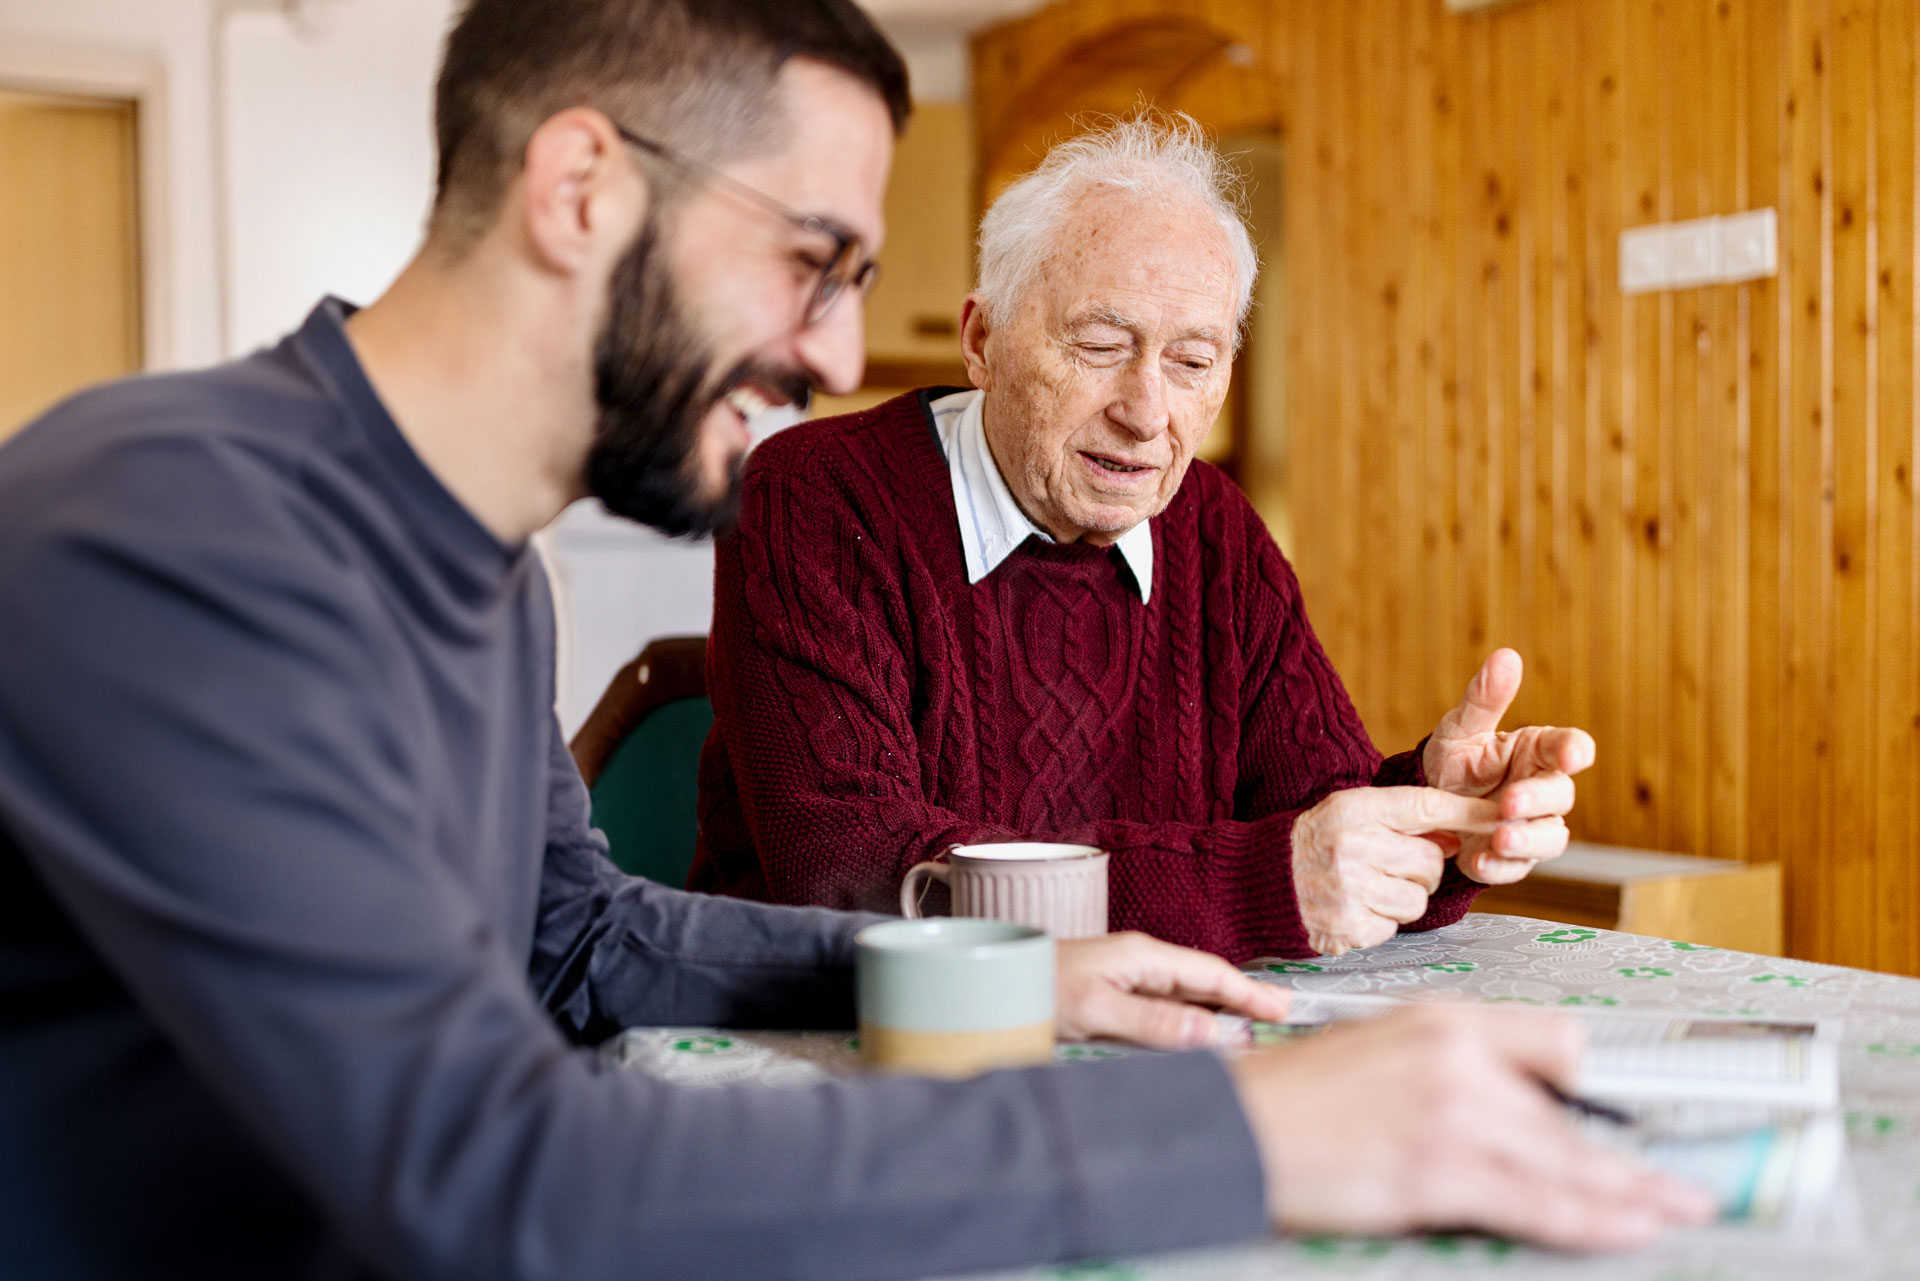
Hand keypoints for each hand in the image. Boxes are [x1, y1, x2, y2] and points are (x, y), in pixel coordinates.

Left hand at [1055, 932, 1291, 1049]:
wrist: (992, 984)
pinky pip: (1164, 1004)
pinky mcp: (1113, 994)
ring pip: (1185, 992)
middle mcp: (1138, 962)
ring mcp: (1126, 977)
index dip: (1247, 992)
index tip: (1280, 1009)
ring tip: (1251, 1023)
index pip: (1208, 973)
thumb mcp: (1097, 1010)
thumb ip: (1154, 1021)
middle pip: (1202, 980)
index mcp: (1141, 956)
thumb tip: (1211, 1034)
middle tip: (1280, 1015)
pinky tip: (1199, 1030)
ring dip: (1218, 1007)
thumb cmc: (1037, 988)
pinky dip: (1191, 1015)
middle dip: (1241, 996)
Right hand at [1227, 1005, 1715, 1248]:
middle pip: (1570, 1114)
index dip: (1600, 1084)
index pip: (1557, 1042)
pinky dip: (1594, 1218)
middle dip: (1629, 1156)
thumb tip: (1517, 1109)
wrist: (1235, 1128)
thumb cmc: (1296, 1098)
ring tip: (1675, 1206)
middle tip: (1684, 1180)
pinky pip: (1539, 1201)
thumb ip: (1453, 1068)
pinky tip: (1628, 1226)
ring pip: (1567, 1161)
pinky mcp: (1440, 1172)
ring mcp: (1451, 1115)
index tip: (1640, 1108)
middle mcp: (1457, 1059)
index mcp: (1444, 1021)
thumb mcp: (1381, 1049)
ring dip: (1632, 1192)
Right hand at [1291, 787, 1504, 955]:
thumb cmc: (1314, 843)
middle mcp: (1353, 846)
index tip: (1504, 816)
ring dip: (1401, 899)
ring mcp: (1350, 889)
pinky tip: (1354, 908)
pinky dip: (1380, 922)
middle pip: (1429, 863)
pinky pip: (1394, 928)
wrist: (1259, 882)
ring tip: (1368, 888)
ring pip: (1417, 900)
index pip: (1426, 806)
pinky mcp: (1349, 926)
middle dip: (1420, 870)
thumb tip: (1457, 835)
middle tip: (1389, 866)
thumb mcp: (1350, 813)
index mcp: (1355, 809)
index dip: (1469, 813)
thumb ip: (1401, 818)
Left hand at [1422, 648, 1595, 884]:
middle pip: (1560, 796)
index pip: (1570, 747)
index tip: (1571, 755)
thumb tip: (1506, 656)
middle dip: (1537, 800)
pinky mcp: (1512, 858)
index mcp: (1537, 751)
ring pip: (1549, 837)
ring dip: (1526, 840)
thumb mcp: (1461, 729)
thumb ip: (1484, 698)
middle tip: (1508, 802)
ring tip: (1498, 838)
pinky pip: (1517, 867)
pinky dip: (1500, 867)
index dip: (1574, 750)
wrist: (1425, 806)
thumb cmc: (1454, 761)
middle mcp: (1542, 789)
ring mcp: (1531, 826)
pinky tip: (1478, 862)